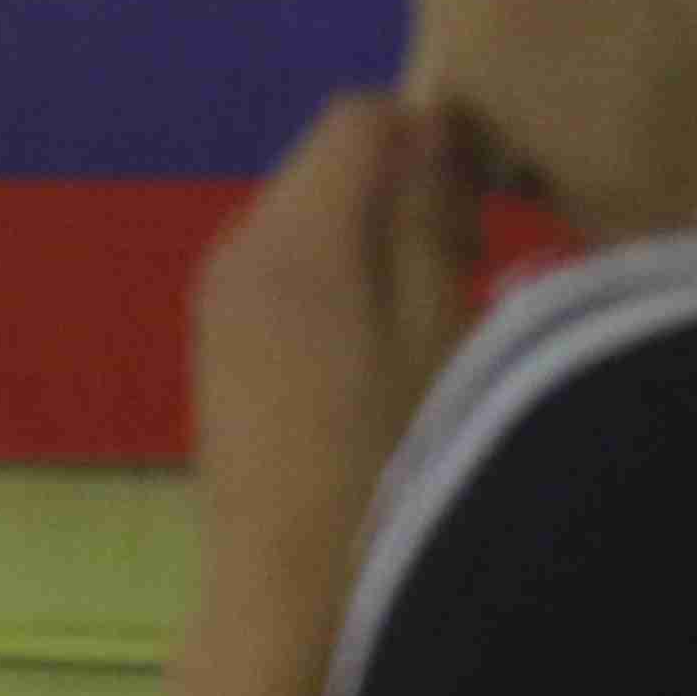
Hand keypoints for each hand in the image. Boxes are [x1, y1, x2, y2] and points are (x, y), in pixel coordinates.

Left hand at [190, 93, 480, 550]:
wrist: (286, 579)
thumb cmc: (385, 455)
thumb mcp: (438, 326)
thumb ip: (428, 215)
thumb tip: (428, 126)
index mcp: (290, 235)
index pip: (360, 117)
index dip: (429, 138)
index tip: (480, 201)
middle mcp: (236, 248)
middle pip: (331, 164)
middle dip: (402, 191)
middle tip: (465, 267)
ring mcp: (216, 296)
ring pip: (311, 217)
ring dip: (375, 240)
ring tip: (425, 320)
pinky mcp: (218, 341)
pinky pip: (287, 269)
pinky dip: (339, 282)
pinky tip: (375, 352)